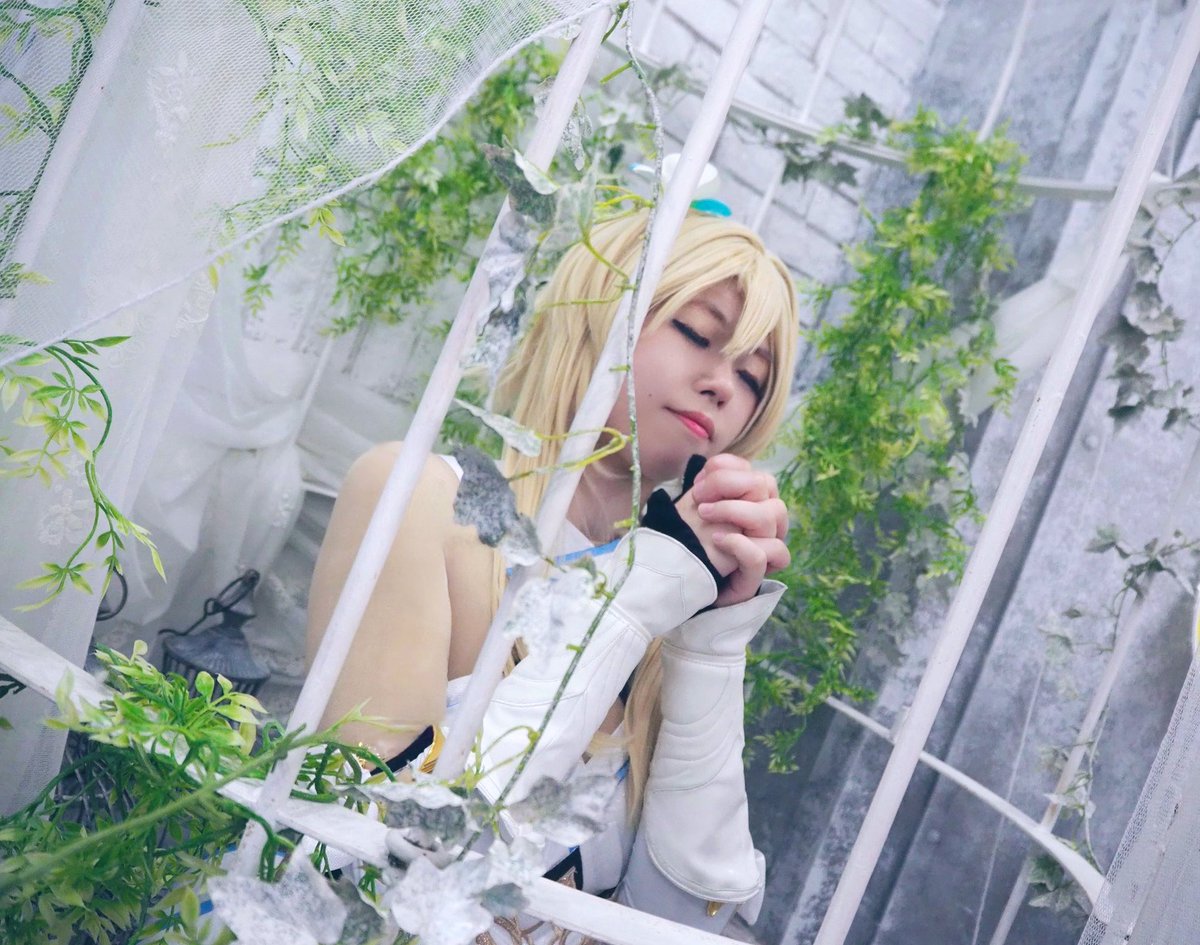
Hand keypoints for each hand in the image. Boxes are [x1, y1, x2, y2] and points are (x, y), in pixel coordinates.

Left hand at [677, 454, 789, 605]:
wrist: (671, 578)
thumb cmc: (685, 539)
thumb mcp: (695, 504)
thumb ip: (711, 482)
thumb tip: (714, 464)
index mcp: (752, 505)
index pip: (756, 474)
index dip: (727, 470)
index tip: (698, 484)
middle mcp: (764, 524)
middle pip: (768, 486)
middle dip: (729, 484)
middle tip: (700, 500)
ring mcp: (764, 549)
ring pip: (773, 513)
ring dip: (735, 509)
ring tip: (704, 516)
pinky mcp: (756, 576)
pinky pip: (772, 552)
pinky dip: (742, 542)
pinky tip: (718, 539)